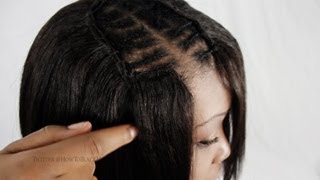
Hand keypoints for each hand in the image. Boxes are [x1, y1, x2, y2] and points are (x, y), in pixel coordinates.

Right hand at [0, 121, 137, 179]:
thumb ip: (52, 136)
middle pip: (89, 161)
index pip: (90, 147)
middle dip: (77, 155)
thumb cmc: (2, 177)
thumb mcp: (14, 151)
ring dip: (76, 172)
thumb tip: (87, 127)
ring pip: (88, 175)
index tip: (132, 130)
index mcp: (41, 166)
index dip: (115, 137)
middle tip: (50, 163)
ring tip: (48, 178)